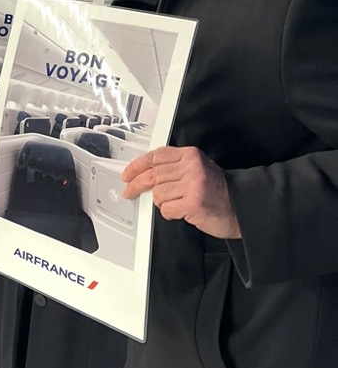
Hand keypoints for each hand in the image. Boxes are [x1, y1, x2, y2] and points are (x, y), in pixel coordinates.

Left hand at [121, 145, 240, 238]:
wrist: (240, 207)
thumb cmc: (217, 190)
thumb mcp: (197, 168)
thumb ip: (174, 167)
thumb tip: (145, 173)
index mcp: (190, 155)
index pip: (155, 156)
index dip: (137, 165)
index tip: (128, 173)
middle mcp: (191, 167)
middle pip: (152, 174)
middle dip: (137, 185)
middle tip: (130, 191)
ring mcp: (192, 185)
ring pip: (158, 193)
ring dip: (161, 202)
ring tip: (173, 203)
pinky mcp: (193, 203)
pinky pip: (166, 208)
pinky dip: (168, 212)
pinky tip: (178, 211)